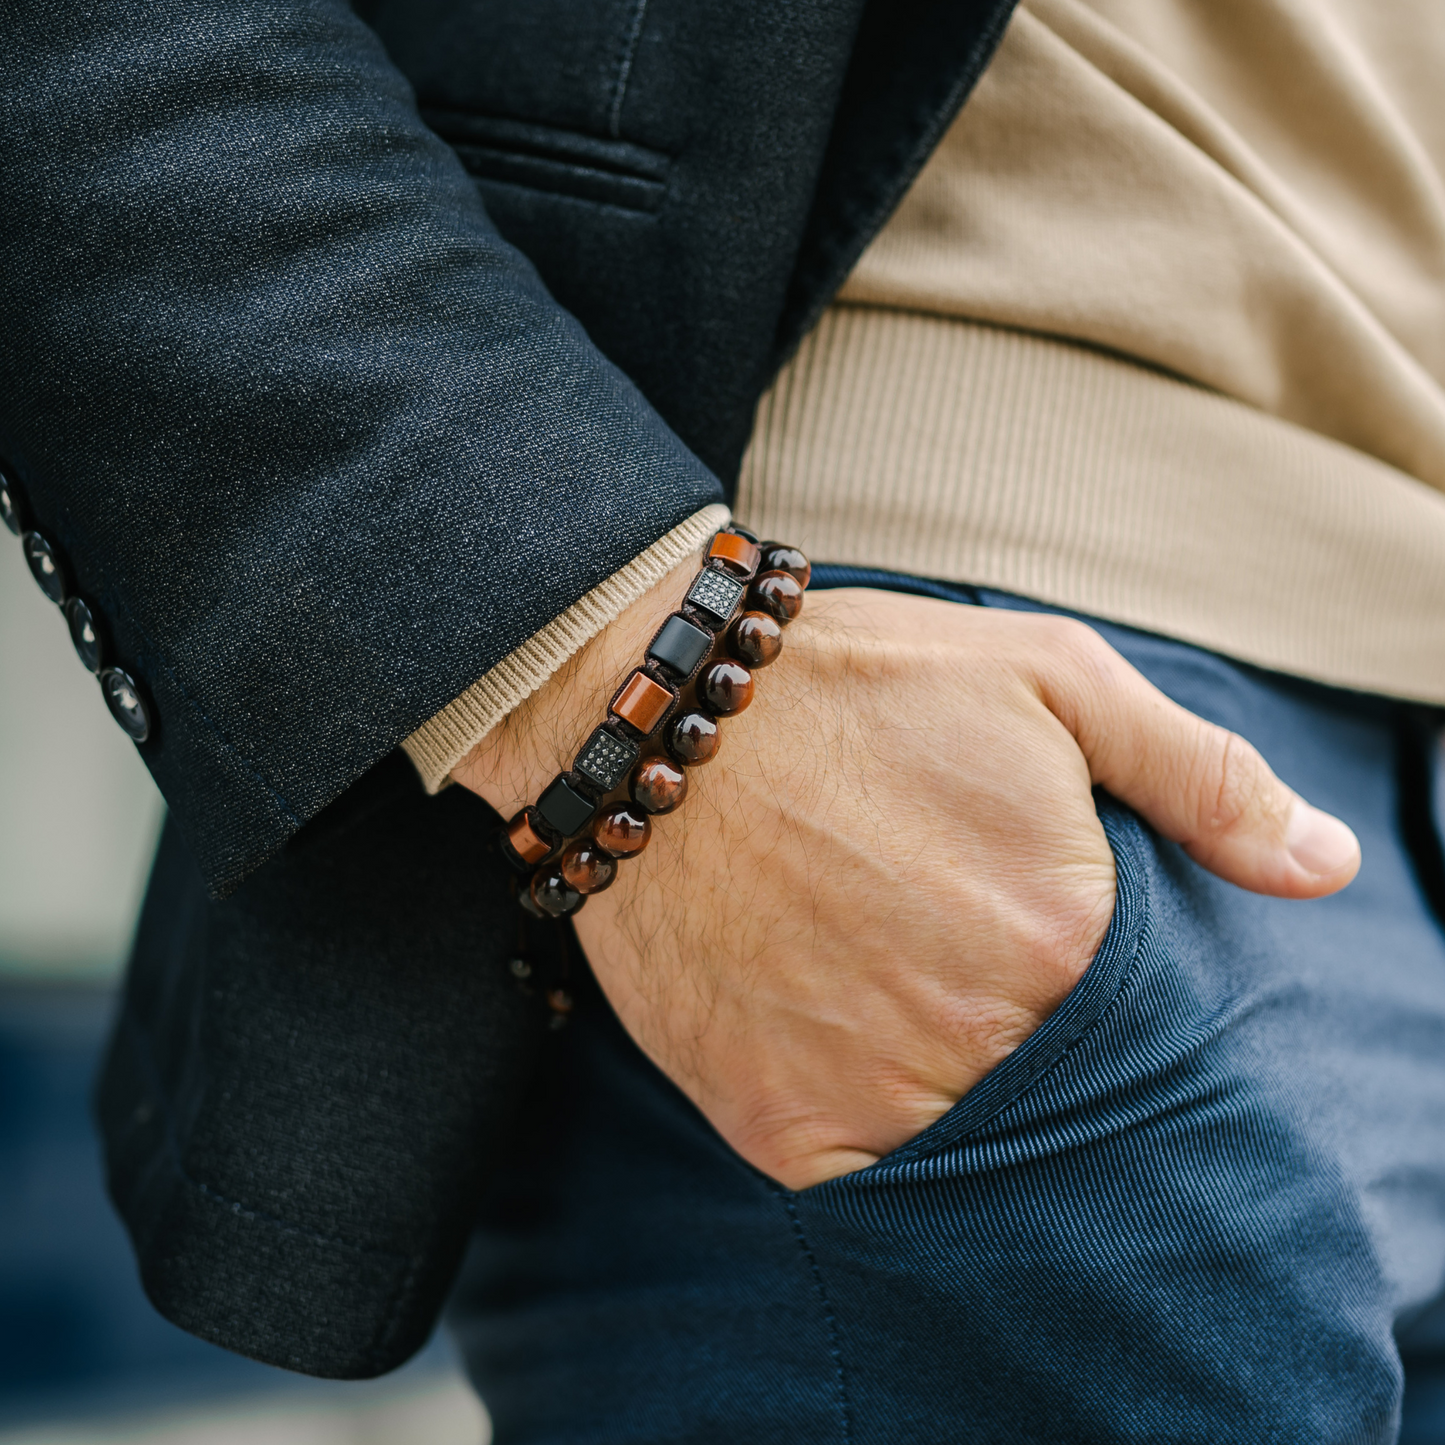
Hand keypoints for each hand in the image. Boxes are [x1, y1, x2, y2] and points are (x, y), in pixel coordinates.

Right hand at [455, 567, 1359, 1189]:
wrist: (655, 717)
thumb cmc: (855, 684)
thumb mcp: (1049, 677)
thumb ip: (1203, 777)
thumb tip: (1330, 868)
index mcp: (1063, 931)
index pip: (1140, 1016)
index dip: (1092, 970)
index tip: (1029, 924)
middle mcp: (977, 1031)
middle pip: (1050, 1081)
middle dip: (1020, 1026)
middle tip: (943, 943)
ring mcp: (872, 1089)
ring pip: (961, 1138)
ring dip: (943, 1080)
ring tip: (882, 977)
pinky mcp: (778, 1123)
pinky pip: (861, 1172)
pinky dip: (863, 1123)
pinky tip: (835, 1028)